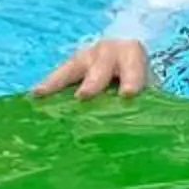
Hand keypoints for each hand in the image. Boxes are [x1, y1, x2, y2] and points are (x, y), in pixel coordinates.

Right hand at [33, 37, 150, 99]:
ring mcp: (87, 56)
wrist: (125, 53)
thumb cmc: (137, 77)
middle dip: (93, 80)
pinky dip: (48, 84)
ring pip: (74, 67)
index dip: (132, 79)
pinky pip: (58, 74)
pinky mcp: (72, 64)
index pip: (134, 66)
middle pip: (101, 65)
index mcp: (133, 55)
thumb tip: (153, 136)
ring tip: (43, 92)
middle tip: (84, 95)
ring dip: (60, 80)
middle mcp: (109, 52)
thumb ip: (148, 103)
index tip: (128, 94)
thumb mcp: (147, 87)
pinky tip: (35, 94)